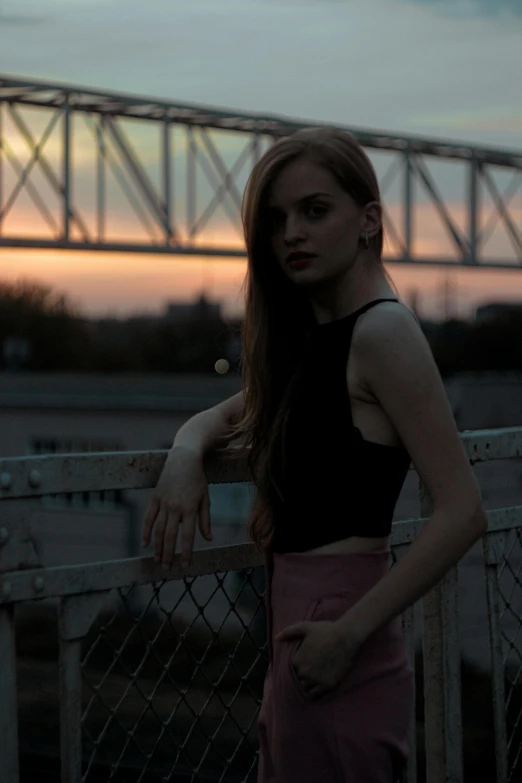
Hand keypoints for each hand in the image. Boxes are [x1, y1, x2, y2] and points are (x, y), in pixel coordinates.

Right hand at [141, 445, 211, 569]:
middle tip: (167, 568)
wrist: (183, 459)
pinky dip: (145, 531)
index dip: (186, 552)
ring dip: (157, 547)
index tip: (185, 565)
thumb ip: (205, 520)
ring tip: (157, 560)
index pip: (188, 536)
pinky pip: (148, 518)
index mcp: (191, 508)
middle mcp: (176, 507)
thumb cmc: (198, 479)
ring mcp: (163, 503)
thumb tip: (208, 539)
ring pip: (158, 530)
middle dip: (169, 554)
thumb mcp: (206, 498)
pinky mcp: (155, 498)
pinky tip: (145, 544)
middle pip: (171, 536)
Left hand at [275, 620, 359, 700]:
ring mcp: (316, 680)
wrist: (345, 637)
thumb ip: (289, 632)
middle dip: (302, 676)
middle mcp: (304, 673)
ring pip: (306, 688)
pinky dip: (316, 692)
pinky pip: (317, 694)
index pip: (291, 670)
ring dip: (308, 685)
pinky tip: (319, 687)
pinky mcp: (328, 685)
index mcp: (297, 660)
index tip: (303, 664)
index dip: (297, 667)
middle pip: (298, 680)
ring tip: (313, 680)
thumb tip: (277, 638)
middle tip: (310, 672)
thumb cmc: (325, 631)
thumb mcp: (305, 627)